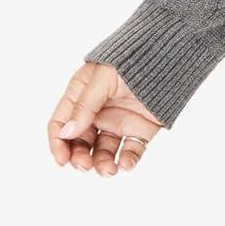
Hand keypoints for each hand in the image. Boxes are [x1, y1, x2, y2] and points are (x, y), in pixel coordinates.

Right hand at [48, 60, 165, 176]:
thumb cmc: (131, 59)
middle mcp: (97, 112)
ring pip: (103, 151)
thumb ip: (84, 105)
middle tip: (85, 165)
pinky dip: (126, 161)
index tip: (62, 160)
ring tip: (109, 170)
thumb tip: (66, 133)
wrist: (166, 56)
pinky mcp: (139, 129)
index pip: (61, 123)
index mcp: (81, 96)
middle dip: (79, 157)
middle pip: (80, 142)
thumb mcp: (102, 78)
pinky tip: (125, 164)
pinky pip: (130, 151)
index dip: (58, 143)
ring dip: (102, 164)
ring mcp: (118, 121)